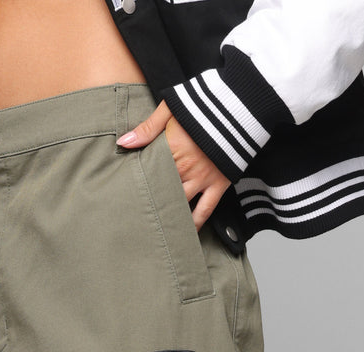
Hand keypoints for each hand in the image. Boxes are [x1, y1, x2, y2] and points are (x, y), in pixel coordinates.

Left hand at [117, 102, 230, 230]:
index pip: (149, 171)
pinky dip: (195, 223)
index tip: (126, 194)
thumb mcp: (172, 108)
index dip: (138, 183)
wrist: (240, 106)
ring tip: (155, 229)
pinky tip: (185, 233)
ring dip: (169, 216)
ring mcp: (203, 179)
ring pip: (181, 204)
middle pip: (163, 191)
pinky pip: (205, 210)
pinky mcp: (218, 185)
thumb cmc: (204, 105)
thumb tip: (123, 143)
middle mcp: (186, 168)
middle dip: (150, 203)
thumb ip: (147, 127)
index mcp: (172, 149)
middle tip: (135, 219)